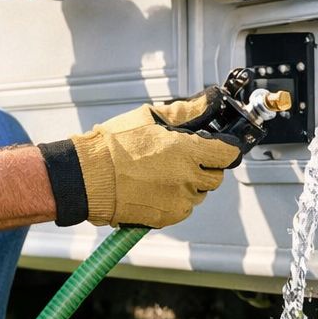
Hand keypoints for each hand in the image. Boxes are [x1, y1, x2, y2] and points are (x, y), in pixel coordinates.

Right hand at [39, 91, 241, 228]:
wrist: (90, 178)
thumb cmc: (114, 146)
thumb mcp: (149, 118)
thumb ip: (185, 111)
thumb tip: (209, 101)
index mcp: (186, 151)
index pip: (227, 153)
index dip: (225, 148)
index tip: (218, 146)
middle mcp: (187, 178)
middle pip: (216, 176)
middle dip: (205, 167)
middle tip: (184, 159)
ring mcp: (178, 200)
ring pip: (199, 194)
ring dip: (190, 185)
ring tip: (164, 174)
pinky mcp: (168, 217)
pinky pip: (183, 208)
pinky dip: (176, 200)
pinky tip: (156, 188)